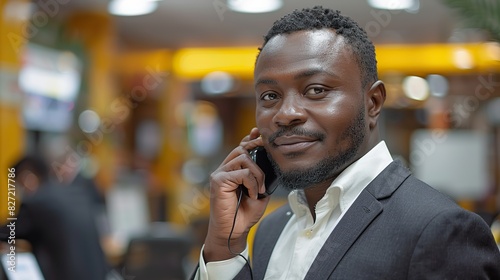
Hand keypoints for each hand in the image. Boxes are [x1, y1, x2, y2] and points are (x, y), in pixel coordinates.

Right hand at [203, 127, 270, 261]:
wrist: (235, 231)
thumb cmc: (246, 212)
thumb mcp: (260, 190)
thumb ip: (262, 174)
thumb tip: (271, 157)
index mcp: (232, 169)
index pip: (241, 146)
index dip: (251, 138)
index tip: (260, 133)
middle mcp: (224, 169)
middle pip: (242, 148)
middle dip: (258, 152)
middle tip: (269, 164)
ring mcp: (219, 174)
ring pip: (243, 158)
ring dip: (258, 174)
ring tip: (259, 190)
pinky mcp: (218, 181)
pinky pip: (242, 173)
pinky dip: (252, 184)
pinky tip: (253, 195)